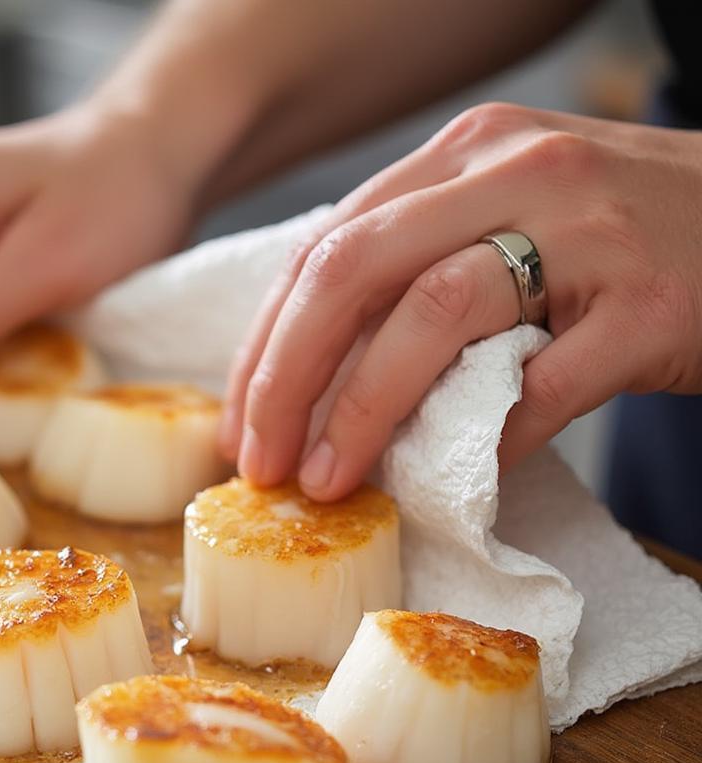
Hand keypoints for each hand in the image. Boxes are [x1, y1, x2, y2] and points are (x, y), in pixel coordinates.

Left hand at [220, 103, 701, 498]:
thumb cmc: (620, 238)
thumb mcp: (507, 219)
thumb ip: (419, 268)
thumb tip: (318, 379)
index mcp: (462, 154)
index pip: (326, 246)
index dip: (266, 344)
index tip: (240, 419)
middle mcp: (513, 171)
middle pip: (353, 270)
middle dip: (285, 377)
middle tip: (258, 462)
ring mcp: (587, 232)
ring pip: (434, 316)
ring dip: (362, 411)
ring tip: (324, 480)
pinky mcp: (647, 305)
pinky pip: (540, 386)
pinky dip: (483, 441)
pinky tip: (449, 481)